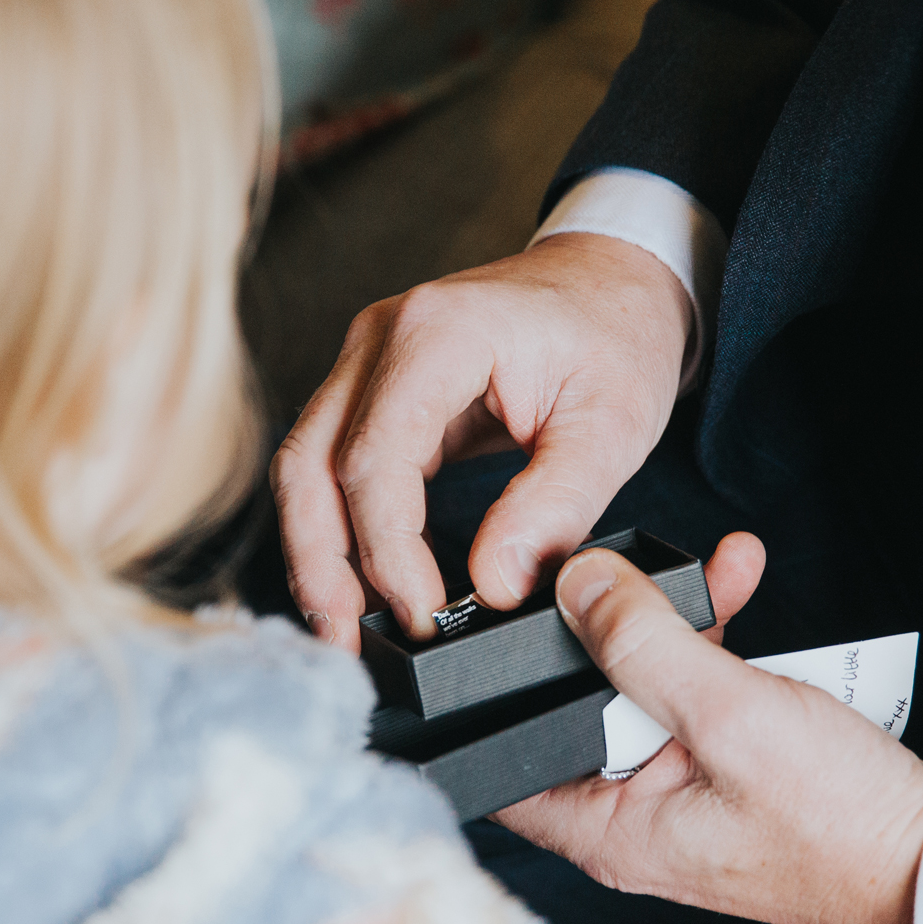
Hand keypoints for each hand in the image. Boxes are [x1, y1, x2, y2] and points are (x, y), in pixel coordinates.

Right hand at [271, 232, 690, 652]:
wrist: (615, 281)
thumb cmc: (618, 337)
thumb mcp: (613, 425)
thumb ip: (553, 507)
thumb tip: (495, 586)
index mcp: (439, 333)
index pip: (376, 457)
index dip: (387, 550)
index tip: (425, 616)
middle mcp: (381, 337)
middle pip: (310, 462)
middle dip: (321, 562)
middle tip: (348, 642)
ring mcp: (368, 360)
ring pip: (304, 467)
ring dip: (316, 552)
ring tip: (343, 628)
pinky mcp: (375, 390)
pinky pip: (332, 465)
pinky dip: (339, 529)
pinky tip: (360, 585)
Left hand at [492, 533, 922, 923]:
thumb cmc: (838, 820)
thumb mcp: (729, 716)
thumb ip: (644, 644)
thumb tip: (576, 585)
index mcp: (606, 832)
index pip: (502, 763)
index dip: (490, 693)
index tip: (507, 619)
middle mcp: (630, 821)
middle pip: (577, 708)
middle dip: (608, 627)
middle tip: (634, 568)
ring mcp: (677, 795)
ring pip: (641, 690)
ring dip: (672, 623)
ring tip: (716, 568)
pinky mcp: (722, 772)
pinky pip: (695, 698)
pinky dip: (713, 647)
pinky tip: (738, 587)